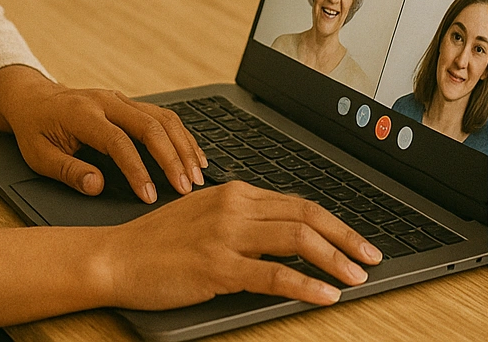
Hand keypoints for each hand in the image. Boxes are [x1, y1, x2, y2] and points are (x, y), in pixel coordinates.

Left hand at [0, 65, 205, 202]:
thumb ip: (68, 171)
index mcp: (83, 114)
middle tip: (187, 187)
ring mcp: (122, 99)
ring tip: (197, 175)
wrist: (34, 98)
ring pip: (163, 118)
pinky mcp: (132, 103)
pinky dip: (181, 136)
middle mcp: (108, 102)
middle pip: (151, 126)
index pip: (119, 142)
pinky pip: (163, 116)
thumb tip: (97, 187)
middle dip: (173, 158)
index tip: (150, 196)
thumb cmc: (35, 129)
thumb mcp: (38, 156)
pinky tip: (193, 155)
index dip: (137, 170)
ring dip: (184, 146)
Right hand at [102, 181, 382, 308]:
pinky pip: (274, 274)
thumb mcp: (206, 217)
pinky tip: (324, 294)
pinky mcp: (218, 266)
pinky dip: (306, 284)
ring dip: (335, 260)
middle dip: (346, 238)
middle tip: (371, 257)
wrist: (116, 257)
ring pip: (298, 240)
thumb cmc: (158, 243)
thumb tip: (285, 233)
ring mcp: (227, 235)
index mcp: (236, 193)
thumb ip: (244, 219)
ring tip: (356, 277)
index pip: (299, 204)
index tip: (355, 240)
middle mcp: (236, 207)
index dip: (335, 223)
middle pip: (308, 217)